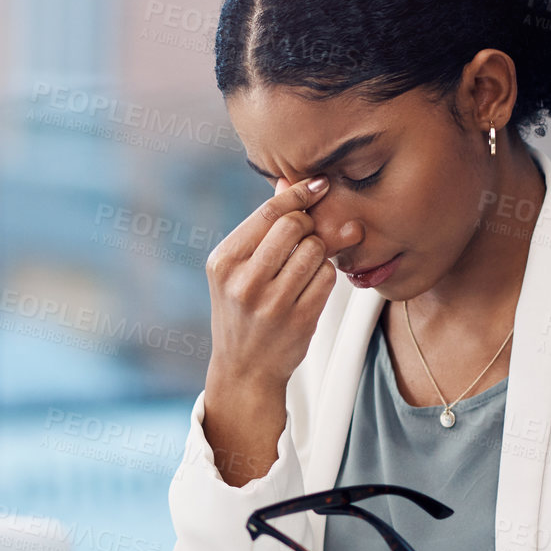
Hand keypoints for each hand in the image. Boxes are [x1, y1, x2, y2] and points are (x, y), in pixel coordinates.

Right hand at [201, 177, 347, 484]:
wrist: (244, 369)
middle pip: (295, 226)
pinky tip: (311, 286)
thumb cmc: (243, 310)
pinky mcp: (298, 320)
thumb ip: (263, 226)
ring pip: (315, 250)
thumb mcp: (239, 269)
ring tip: (305, 267)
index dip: (299, 194)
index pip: (269, 213)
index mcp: (224, 262)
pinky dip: (325, 276)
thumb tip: (288, 182)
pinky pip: (327, 278)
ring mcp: (271, 304)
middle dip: (308, 226)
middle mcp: (243, 282)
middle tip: (306, 237)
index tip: (319, 185)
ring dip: (318, 252)